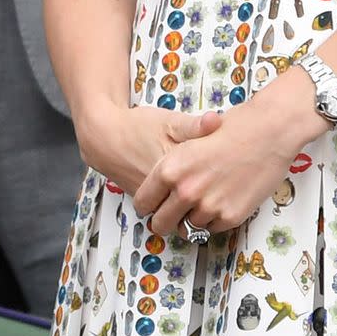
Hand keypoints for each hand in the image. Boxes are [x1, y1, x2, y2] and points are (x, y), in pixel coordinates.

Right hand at [75, 100, 221, 196]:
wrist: (105, 136)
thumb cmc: (139, 126)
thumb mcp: (169, 121)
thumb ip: (194, 125)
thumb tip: (216, 120)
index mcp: (174, 172)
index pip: (205, 189)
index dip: (221, 185)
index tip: (231, 178)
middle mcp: (164, 193)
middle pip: (195, 208)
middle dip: (209, 203)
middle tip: (222, 190)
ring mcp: (154, 200)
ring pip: (180, 215)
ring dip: (193, 208)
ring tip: (207, 192)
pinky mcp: (145, 201)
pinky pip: (165, 210)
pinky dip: (176, 205)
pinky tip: (186, 189)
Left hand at [133, 80, 318, 238]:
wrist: (270, 130)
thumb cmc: (234, 126)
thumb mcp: (192, 137)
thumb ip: (174, 164)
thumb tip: (163, 183)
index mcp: (171, 169)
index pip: (143, 202)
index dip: (147, 204)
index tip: (153, 206)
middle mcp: (186, 191)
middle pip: (161, 224)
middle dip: (165, 220)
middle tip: (173, 214)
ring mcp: (208, 206)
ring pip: (188, 228)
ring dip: (193, 218)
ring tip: (205, 200)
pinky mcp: (230, 216)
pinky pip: (213, 228)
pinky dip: (215, 218)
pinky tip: (223, 199)